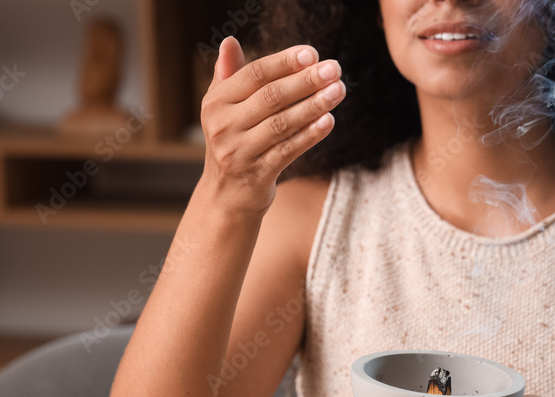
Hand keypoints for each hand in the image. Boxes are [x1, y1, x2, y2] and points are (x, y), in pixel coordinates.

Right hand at [199, 36, 345, 215]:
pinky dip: (309, 135)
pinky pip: (288, 150)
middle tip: (335, 69)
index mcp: (216, 103)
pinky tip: (329, 121)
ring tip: (338, 90)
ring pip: (282, 123)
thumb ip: (229, 76)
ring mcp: (239, 152)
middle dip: (306, 81)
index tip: (312, 53)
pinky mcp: (257, 174)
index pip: (255, 75)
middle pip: (271, 97)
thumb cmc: (232, 143)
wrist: (225, 196)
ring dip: (314, 105)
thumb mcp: (223, 110)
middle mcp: (224, 126)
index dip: (285, 62)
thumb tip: (230, 42)